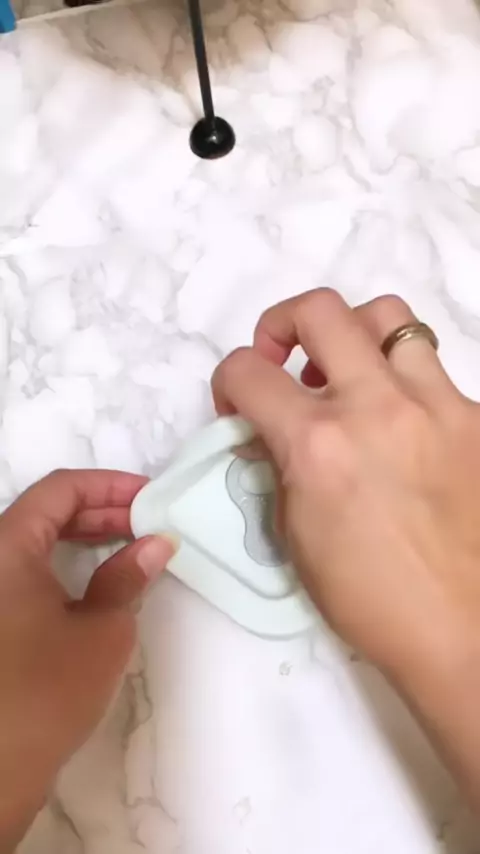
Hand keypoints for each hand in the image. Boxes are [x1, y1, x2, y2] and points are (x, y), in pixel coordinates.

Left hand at [0, 470, 173, 850]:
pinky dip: (64, 564)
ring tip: (131, 547)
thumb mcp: (102, 629)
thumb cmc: (48, 689)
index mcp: (7, 546)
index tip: (151, 499)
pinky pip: (26, 570)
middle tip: (148, 524)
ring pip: (35, 541)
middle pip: (44, 511)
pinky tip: (99, 581)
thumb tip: (156, 542)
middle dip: (100, 510)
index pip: (59, 489)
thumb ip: (129, 576)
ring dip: (84, 537)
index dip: (109, 485)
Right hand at [213, 290, 479, 804]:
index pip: (248, 370)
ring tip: (348, 376)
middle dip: (281, 325)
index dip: (228, 381)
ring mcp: (435, 405)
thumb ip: (278, 465)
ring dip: (353, 336)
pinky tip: (399, 423)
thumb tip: (271, 431)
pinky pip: (432, 368)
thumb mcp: (295, 534)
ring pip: (388, 316)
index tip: (236, 403)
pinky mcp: (475, 417)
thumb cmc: (369, 599)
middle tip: (282, 361)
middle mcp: (376, 406)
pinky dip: (402, 380)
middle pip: (318, 310)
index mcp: (318, 444)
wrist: (461, 629)